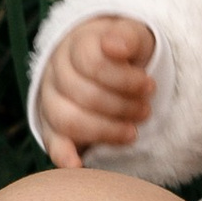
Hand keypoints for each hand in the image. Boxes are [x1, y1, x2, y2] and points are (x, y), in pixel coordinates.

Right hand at [38, 15, 158, 166]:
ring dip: (105, 130)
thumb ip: (127, 36)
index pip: (93, 63)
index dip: (125, 79)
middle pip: (84, 95)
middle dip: (122, 106)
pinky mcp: (52, 127)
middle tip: (146, 110)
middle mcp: (57, 72)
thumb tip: (114, 46)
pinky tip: (77, 166)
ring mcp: (51, 100)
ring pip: (69, 120)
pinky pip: (51, 142)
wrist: (106, 61)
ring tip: (132, 132)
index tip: (150, 85)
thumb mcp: (133, 35)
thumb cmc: (124, 51)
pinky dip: (62, 155)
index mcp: (75, 45)